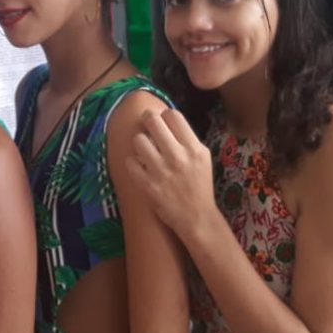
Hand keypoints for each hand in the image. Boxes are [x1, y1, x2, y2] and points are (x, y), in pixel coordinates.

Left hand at [126, 108, 216, 238]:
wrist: (197, 217)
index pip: (173, 115)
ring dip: (139, 143)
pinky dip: (132, 162)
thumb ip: (187, 138)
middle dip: (147, 120)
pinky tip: (139, 167)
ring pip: (138, 139)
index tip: (161, 122)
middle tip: (146, 126)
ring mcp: (161, 171)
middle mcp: (178, 157)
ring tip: (144, 150)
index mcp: (194, 148)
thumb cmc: (199, 185)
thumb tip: (166, 119)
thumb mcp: (202, 157)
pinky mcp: (147, 185)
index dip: (164, 115)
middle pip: (152, 121)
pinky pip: (129, 161)